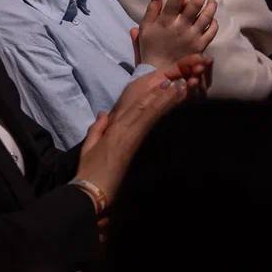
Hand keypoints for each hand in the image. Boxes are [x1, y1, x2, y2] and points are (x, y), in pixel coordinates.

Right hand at [75, 70, 190, 199]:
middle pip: (146, 107)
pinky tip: (172, 109)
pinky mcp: (134, 149)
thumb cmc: (89, 171)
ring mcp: (131, 139)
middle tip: (180, 82)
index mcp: (115, 129)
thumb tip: (104, 113)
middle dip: (163, 94)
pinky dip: (160, 115)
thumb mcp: (89, 147)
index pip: (135, 107)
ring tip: (181, 90)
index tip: (165, 83)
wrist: (92, 190)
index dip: (151, 94)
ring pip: (150, 114)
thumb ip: (97, 128)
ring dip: (166, 101)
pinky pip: (149, 127)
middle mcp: (124, 130)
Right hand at [133, 0, 218, 69]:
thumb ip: (152, 9)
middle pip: (195, 4)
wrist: (159, 70)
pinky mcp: (199, 47)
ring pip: (206, 17)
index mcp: (165, 21)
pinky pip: (211, 32)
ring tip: (211, 0)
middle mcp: (180, 27)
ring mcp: (191, 37)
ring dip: (211, 5)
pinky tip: (212, 19)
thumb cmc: (150, 47)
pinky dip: (214, 23)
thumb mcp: (145, 27)